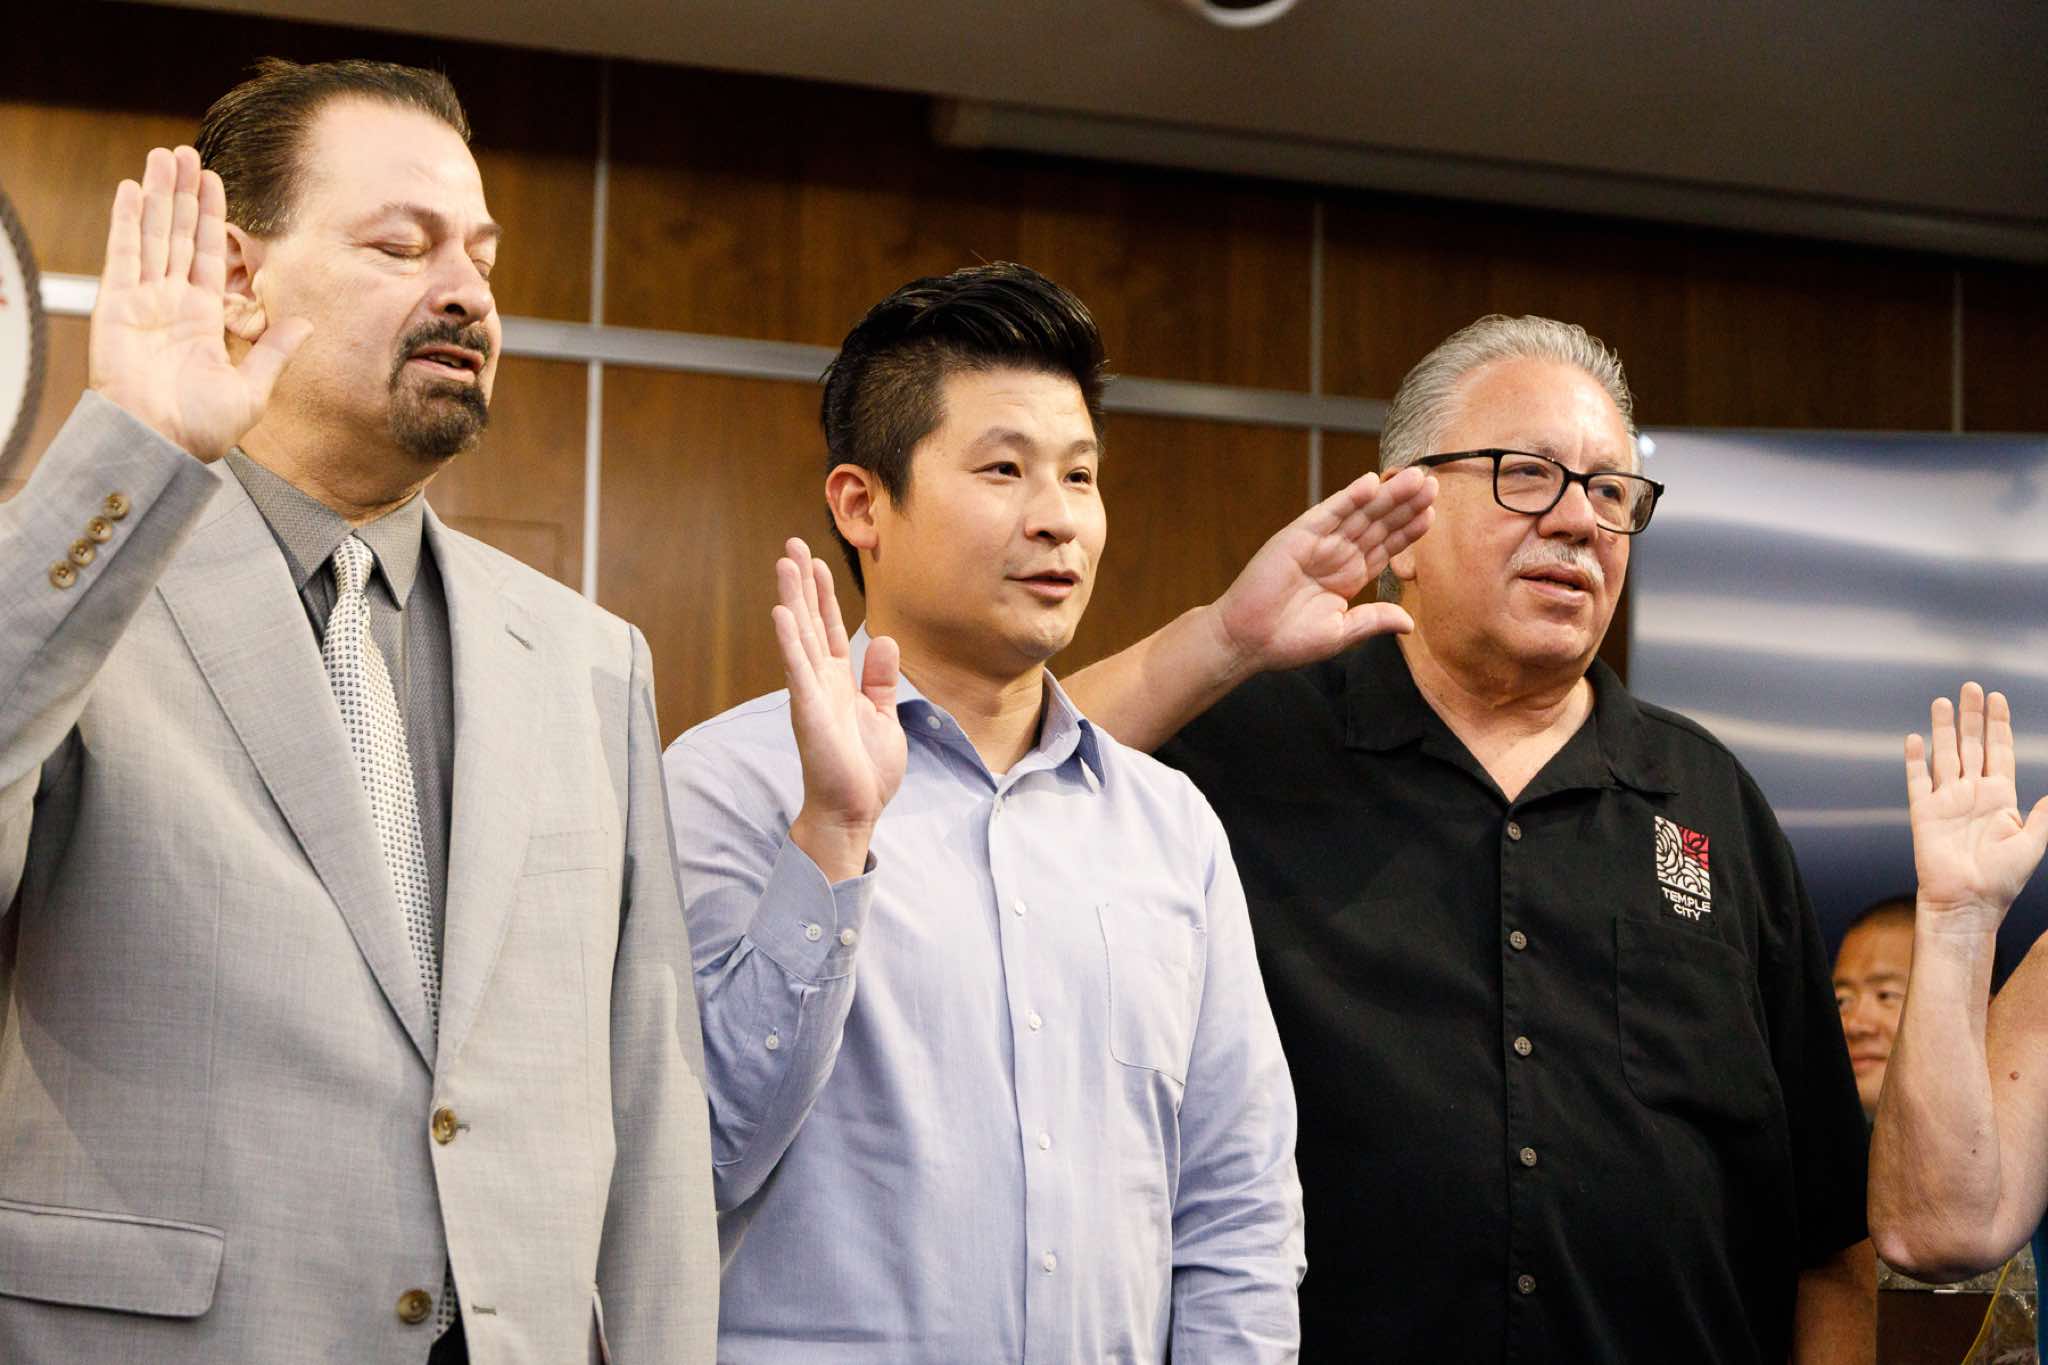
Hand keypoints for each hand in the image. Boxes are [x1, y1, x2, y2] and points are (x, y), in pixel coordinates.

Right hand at [88, 145, 309, 460]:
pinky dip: (128, 221)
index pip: (206, 256)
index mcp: (203, 320)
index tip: (215, 184)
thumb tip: (306, 324)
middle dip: (183, 194)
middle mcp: (171, 304)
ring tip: (164, 155)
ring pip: (151, 234)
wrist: (161, 445)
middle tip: (187, 153)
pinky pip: (123, 254)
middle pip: (176, 234)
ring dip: (158, 194)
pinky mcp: (118, 305)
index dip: (210, 219)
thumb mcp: (253, 389)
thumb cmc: (200, 430)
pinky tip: (134, 189)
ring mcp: (143, 301)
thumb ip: (275, 352)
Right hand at [775, 537, 906, 881]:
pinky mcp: (809, 710)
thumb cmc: (865, 770)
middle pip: (809, 622)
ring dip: (792, 600)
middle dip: (802, 584)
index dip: (824, 595)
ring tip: (784, 563)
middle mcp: (821, 682)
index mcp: (840, 682)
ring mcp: (812, 694)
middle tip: (791, 545)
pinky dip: (789, 640)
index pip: (829, 628)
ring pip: (799, 636)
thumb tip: (885, 641)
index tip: (817, 561)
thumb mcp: (884, 716)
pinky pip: (797, 669)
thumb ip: (881, 681)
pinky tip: (781, 612)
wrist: (855, 810)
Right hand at [1206, 464, 1435, 677]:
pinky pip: (1328, 513)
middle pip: (1379, 524)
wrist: (1248, 641)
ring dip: (1386, 495)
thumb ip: (1374, 620)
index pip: (1387, 547)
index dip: (1409, 530)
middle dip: (1405, 504)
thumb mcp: (1341, 633)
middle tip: (1433, 484)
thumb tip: (1409, 622)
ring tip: (1415, 478)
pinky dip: (1349, 497)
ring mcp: (1319, 543)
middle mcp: (1338, 555)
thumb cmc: (1289, 641)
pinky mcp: (1298, 536)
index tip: (1432, 513)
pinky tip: (1371, 483)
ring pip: (1359, 514)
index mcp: (1351, 577)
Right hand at [1905, 682, 2047, 931]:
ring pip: (1946, 755)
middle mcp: (1973, 794)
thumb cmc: (2002, 880)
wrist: (1967, 903)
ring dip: (1945, 729)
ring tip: (1943, 702)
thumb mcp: (2033, 844)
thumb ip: (2042, 816)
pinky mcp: (1924, 813)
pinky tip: (1915, 739)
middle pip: (1972, 746)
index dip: (1999, 725)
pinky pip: (1917, 780)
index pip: (1999, 752)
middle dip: (1973, 716)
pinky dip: (1915, 760)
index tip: (1998, 699)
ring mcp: (1947, 801)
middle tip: (1971, 688)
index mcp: (2001, 798)